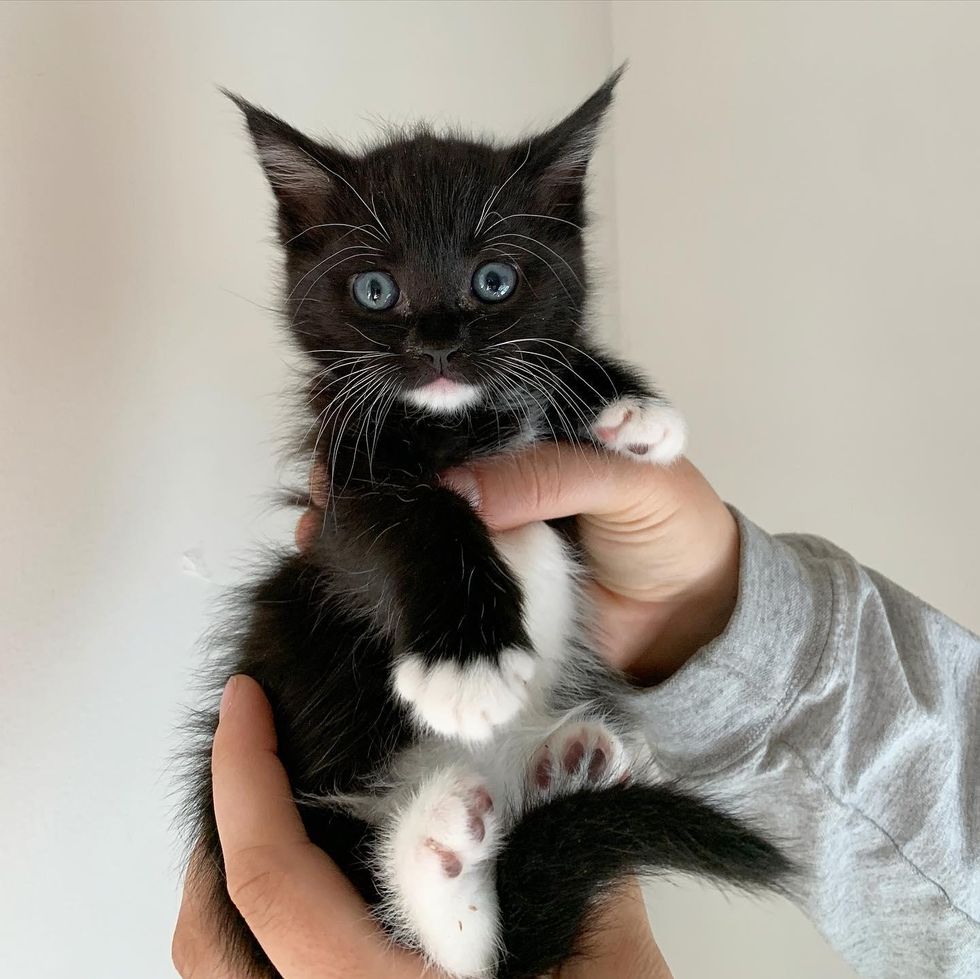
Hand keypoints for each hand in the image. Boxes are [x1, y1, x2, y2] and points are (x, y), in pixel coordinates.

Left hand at [172, 675, 670, 977]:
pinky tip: (319, 888)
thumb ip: (579, 850)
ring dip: (232, 884)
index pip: (270, 883)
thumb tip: (570, 755)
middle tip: (249, 752)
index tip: (246, 704)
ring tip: (272, 809)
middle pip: (208, 939)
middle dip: (215, 832)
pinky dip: (263, 931)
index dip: (245, 779)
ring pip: (224, 974)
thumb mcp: (608, 967)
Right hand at [299, 450, 737, 683]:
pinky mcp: (490, 576)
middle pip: (426, 456)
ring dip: (370, 515)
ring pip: (421, 513)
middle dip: (373, 465)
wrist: (693, 618)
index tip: (361, 429)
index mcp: (540, 425)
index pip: (467, 406)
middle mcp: (504, 468)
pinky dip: (396, 571)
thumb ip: (558, 474)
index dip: (414, 414)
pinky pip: (436, 568)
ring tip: (320, 522)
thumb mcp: (633, 480)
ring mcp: (491, 523)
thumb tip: (462, 490)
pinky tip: (345, 563)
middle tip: (326, 485)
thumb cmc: (678, 527)